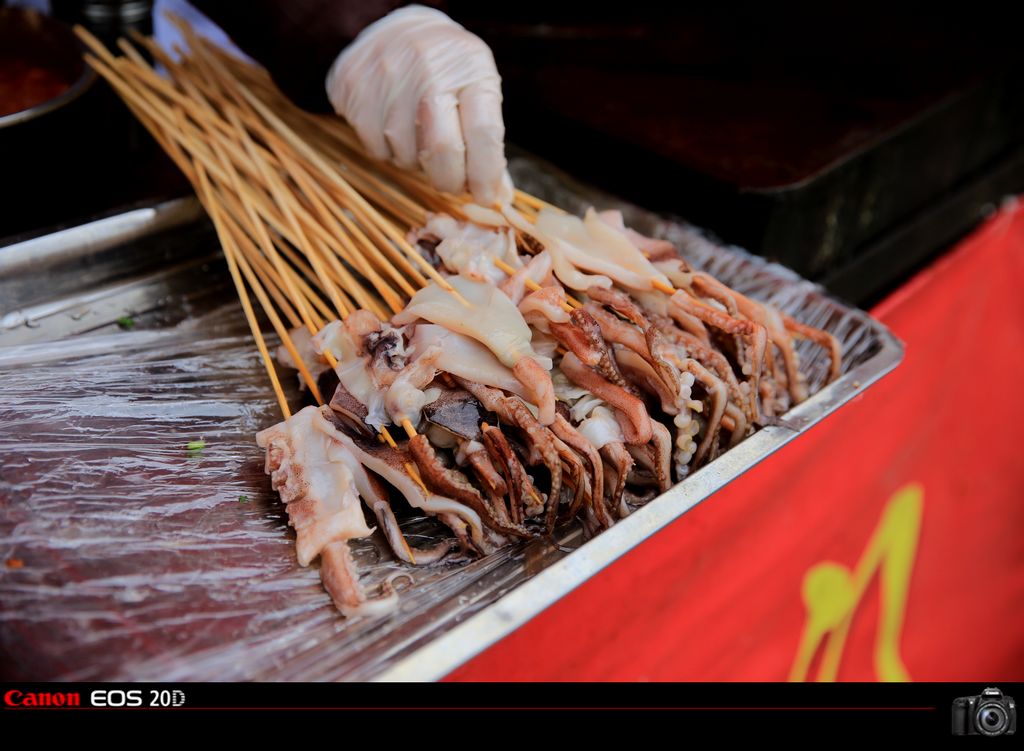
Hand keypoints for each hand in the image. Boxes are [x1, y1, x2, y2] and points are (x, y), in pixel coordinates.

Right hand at [326, 5, 512, 205]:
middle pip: (443, 151)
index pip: (484, 134)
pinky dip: (390, 152)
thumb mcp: (477, 90)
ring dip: (417, 163)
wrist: (393, 28)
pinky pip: (377, 150)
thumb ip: (488, 143)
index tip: (486, 196)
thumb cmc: (445, 69)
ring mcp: (389, 80)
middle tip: (453, 182)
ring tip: (420, 137)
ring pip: (407, 156)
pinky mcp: (356, 90)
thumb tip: (498, 196)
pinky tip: (395, 129)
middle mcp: (430, 72)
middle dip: (450, 181)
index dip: (486, 174)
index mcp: (470, 71)